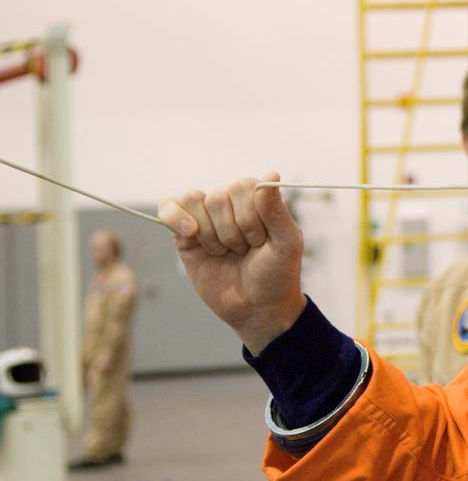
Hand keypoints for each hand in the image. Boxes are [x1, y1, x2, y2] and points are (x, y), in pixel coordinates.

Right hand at [157, 173, 305, 354]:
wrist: (257, 307)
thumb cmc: (277, 274)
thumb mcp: (287, 243)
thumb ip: (276, 209)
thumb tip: (271, 173)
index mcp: (259, 199)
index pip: (242, 186)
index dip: (249, 216)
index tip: (261, 240)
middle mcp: (232, 203)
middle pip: (217, 196)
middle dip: (231, 231)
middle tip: (244, 251)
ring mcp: (207, 217)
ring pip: (193, 200)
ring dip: (210, 234)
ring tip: (225, 252)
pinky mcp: (184, 234)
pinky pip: (168, 206)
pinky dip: (174, 216)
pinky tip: (190, 233)